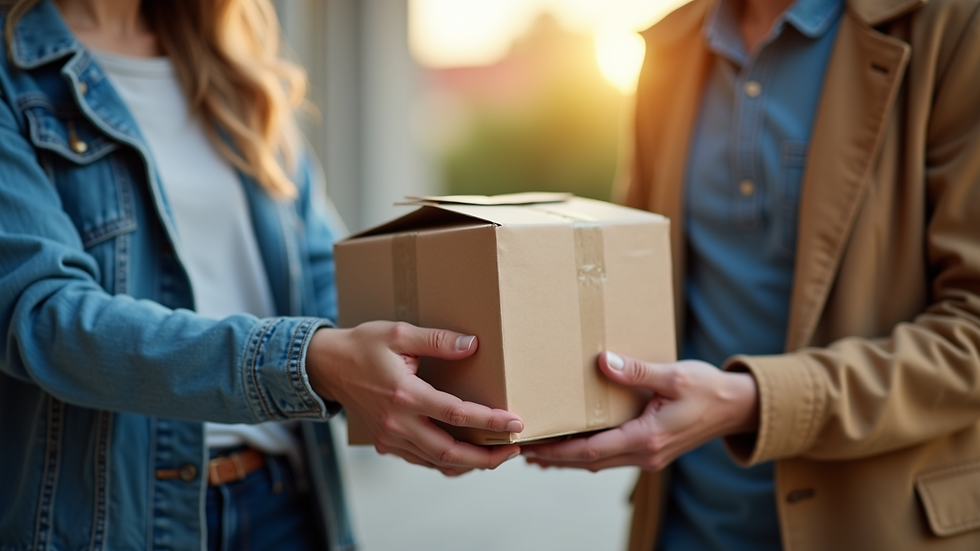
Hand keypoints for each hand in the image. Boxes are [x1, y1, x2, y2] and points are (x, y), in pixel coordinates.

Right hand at [307, 321, 523, 475]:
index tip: (515, 423)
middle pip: (450, 453)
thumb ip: (438, 340)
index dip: (489, 421)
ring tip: (497, 454)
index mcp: (404, 394)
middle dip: (486, 457)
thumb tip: (472, 345)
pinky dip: (447, 462)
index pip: (455, 414)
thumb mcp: (399, 333)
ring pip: (437, 463)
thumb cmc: (363, 346)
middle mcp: (397, 423)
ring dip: (470, 463)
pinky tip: (466, 454)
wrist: (326, 367)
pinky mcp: (386, 443)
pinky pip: (422, 461)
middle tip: (514, 450)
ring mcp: (391, 438)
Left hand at [522, 352, 757, 471]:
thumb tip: (604, 362)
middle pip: (589, 462)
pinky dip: (588, 453)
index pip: (591, 451)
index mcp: (647, 438)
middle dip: (555, 458)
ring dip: (569, 459)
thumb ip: (639, 371)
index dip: (559, 451)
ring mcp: (649, 455)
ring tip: (539, 450)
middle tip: (522, 450)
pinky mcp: (651, 450)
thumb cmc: (709, 389)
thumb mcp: (675, 376)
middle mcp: (645, 454)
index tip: (533, 447)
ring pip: (599, 462)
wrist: (738, 408)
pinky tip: (573, 444)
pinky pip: (612, 456)